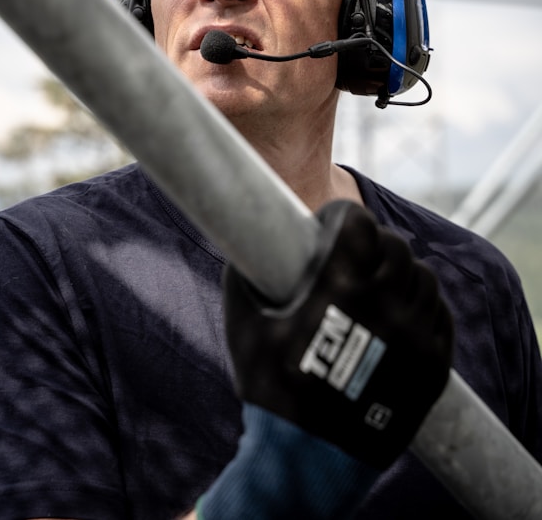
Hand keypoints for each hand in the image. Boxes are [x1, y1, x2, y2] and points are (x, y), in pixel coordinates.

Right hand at [224, 199, 453, 469]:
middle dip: (375, 243)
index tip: (333, 225)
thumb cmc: (272, 393)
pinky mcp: (433, 367)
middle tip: (357, 255)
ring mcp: (415, 338)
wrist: (310, 462)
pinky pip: (441, 316)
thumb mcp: (244, 329)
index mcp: (339, 289)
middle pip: (396, 246)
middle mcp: (385, 307)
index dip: (344, 218)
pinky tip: (403, 311)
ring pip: (425, 278)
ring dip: (403, 272)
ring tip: (382, 283)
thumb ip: (242, 279)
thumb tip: (241, 248)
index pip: (360, 223)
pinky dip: (424, 305)